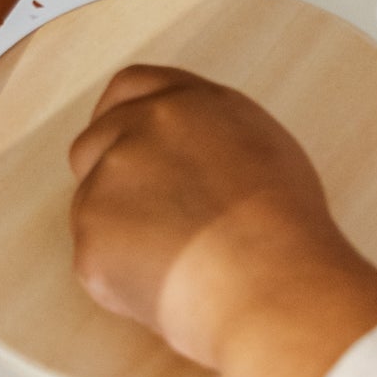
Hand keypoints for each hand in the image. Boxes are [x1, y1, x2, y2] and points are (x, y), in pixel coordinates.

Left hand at [68, 65, 376, 376]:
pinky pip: (97, 260)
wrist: (269, 280)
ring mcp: (108, 179)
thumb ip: (207, 133)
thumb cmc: (284, 226)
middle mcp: (140, 128)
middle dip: (106, 178)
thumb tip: (186, 151)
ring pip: (92, 206)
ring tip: (181, 264)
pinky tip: (170, 289)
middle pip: (93, 143)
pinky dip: (122, 278)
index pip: (130, 87)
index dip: (119, 116)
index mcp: (185, 103)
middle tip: (146, 219)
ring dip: (120, 233)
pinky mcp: (91, 234)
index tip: (122, 143)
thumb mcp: (260, 145)